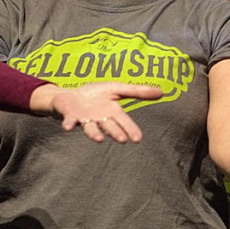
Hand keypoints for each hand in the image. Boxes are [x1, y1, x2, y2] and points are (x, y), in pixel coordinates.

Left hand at [41, 82, 162, 142]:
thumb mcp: (117, 89)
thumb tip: (162, 92)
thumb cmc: (96, 95)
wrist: (71, 95)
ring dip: (94, 133)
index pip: (124, 122)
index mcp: (112, 112)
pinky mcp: (70, 116)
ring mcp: (85, 119)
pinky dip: (69, 124)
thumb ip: (137, 91)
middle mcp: (100, 119)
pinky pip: (70, 121)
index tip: (137, 139)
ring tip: (99, 139)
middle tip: (121, 139)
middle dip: (115, 132)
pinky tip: (67, 127)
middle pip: (109, 126)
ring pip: (90, 128)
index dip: (130, 129)